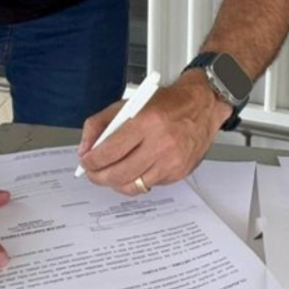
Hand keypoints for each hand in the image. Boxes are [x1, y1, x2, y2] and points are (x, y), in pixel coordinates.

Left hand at [76, 74, 229, 193]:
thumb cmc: (168, 103)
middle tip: (93, 172)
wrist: (203, 105)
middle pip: (119, 174)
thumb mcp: (130, 103)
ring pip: (133, 186)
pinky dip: (138, 180)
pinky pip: (150, 185)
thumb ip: (101, 123)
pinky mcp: (179, 172)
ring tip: (111, 173)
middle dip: (99, 177)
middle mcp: (161, 143)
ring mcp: (172, 161)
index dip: (92, 161)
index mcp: (147, 122)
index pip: (110, 151)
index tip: (86, 161)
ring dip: (116, 182)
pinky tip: (136, 168)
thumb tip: (86, 147)